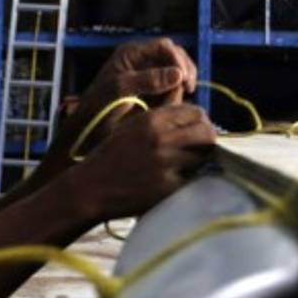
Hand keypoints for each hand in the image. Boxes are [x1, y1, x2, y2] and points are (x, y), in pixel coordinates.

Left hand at [51, 39, 198, 160]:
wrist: (88, 127)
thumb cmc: (99, 105)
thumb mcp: (121, 90)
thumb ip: (148, 80)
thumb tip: (178, 74)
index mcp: (131, 53)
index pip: (164, 47)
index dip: (178, 59)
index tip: (184, 78)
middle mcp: (141, 60)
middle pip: (173, 55)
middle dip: (184, 69)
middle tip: (189, 87)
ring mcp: (147, 75)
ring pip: (175, 70)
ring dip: (183, 79)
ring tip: (186, 93)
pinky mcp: (151, 90)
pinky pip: (171, 85)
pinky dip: (178, 90)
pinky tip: (179, 100)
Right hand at [67, 103, 215, 221]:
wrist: (90, 188)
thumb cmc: (111, 156)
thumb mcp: (131, 126)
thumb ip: (160, 116)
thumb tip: (192, 110)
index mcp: (151, 120)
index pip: (195, 112)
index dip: (200, 121)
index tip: (197, 130)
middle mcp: (160, 139)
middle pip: (206, 133)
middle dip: (207, 140)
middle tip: (201, 149)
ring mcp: (165, 164)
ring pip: (203, 158)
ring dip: (199, 162)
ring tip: (186, 166)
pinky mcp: (167, 188)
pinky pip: (193, 180)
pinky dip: (189, 181)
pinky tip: (178, 181)